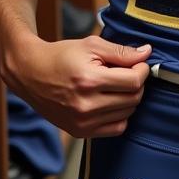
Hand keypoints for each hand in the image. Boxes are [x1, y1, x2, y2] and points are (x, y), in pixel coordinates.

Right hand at [4, 35, 151, 138]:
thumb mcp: (91, 45)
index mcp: (89, 81)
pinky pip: (116, 129)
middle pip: (133, 99)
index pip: (133, 81)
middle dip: (137, 83)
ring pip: (127, 114)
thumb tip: (147, 53)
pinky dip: (120, 115)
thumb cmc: (61, 56)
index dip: (142, 70)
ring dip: (129, 99)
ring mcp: (82, 122)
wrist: (31, 73)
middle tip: (128, 72)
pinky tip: (110, 101)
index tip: (139, 63)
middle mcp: (86, 105)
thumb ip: (121, 51)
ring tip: (115, 85)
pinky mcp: (80, 132)